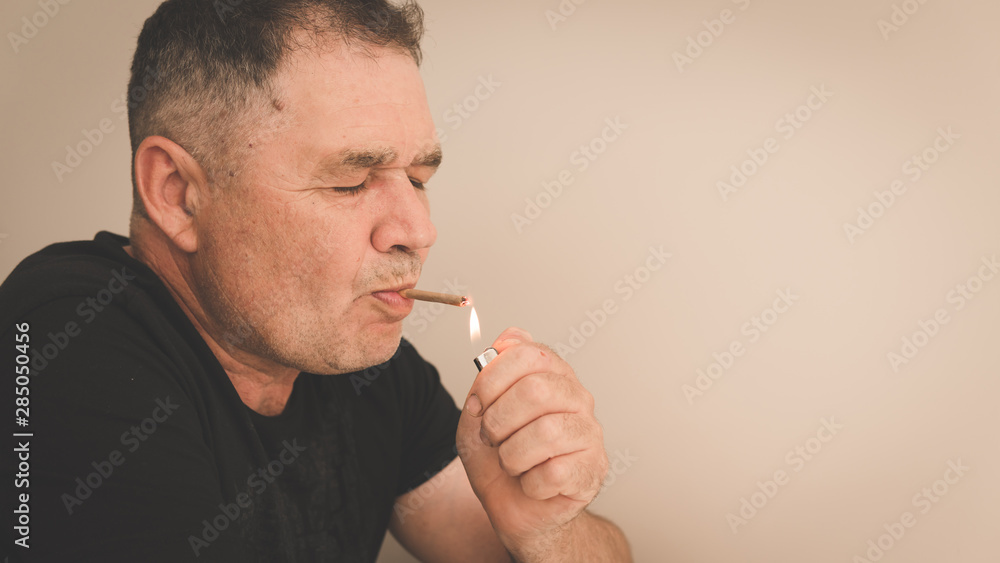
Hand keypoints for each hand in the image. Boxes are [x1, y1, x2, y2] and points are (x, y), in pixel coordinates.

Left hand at [458, 327, 609, 555]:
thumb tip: (502, 344)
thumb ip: (484, 382)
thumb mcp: (476, 418)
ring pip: (546, 432)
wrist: (516, 509)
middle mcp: (577, 397)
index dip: (493, 378)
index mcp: (550, 375)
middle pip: (536, 390)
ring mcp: (590, 433)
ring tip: (511, 464)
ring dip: (512, 456)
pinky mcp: (592, 470)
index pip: (527, 353)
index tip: (479, 403)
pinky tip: (531, 483)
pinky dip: (529, 484)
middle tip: (491, 438)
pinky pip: (554, 473)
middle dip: (498, 420)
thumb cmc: (500, 460)